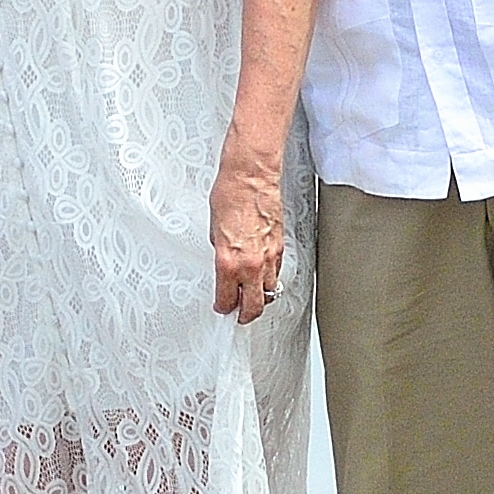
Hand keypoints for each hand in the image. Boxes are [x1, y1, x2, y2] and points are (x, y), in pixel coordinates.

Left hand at [208, 149, 285, 321]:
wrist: (251, 177)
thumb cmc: (230, 195)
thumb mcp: (213, 231)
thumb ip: (221, 254)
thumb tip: (224, 266)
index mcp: (229, 262)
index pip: (227, 299)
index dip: (223, 307)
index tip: (221, 307)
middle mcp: (251, 264)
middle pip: (254, 305)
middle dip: (246, 315)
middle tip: (240, 317)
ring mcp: (269, 256)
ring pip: (270, 291)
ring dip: (261, 297)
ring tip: (254, 298)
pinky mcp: (280, 247)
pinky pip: (277, 272)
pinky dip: (270, 278)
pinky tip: (264, 276)